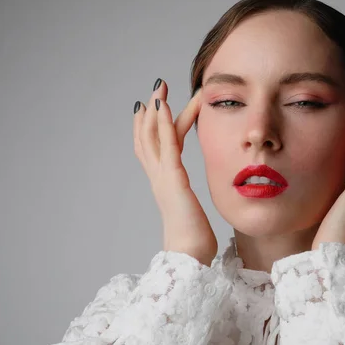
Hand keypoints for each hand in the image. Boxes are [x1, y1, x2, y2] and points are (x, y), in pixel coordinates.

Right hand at [133, 80, 217, 265]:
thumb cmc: (194, 240)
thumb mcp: (193, 213)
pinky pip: (167, 145)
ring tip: (160, 88)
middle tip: (157, 87)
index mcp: (165, 183)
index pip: (155, 147)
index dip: (153, 126)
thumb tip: (195, 203)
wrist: (190, 256)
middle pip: (149, 137)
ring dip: (157, 109)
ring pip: (154, 136)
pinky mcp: (173, 179)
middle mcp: (159, 177)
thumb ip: (192, 202)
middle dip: (152, 111)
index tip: (155, 106)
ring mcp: (163, 177)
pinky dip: (165, 123)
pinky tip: (164, 106)